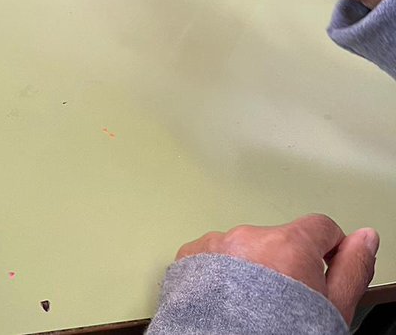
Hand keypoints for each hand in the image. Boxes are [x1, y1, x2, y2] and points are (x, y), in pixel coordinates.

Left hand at [176, 214, 378, 321]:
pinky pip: (211, 257)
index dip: (328, 248)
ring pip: (243, 250)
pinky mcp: (188, 257)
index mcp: (288, 244)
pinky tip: (225, 301)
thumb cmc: (278, 331)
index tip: (325, 266)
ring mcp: (215, 246)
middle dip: (284, 264)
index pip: (320, 226)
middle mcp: (248, 238)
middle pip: (278, 240)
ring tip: (249, 305)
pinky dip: (218, 273)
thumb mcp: (331, 307)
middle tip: (283, 300)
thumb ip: (351, 268)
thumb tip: (364, 239)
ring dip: (248, 268)